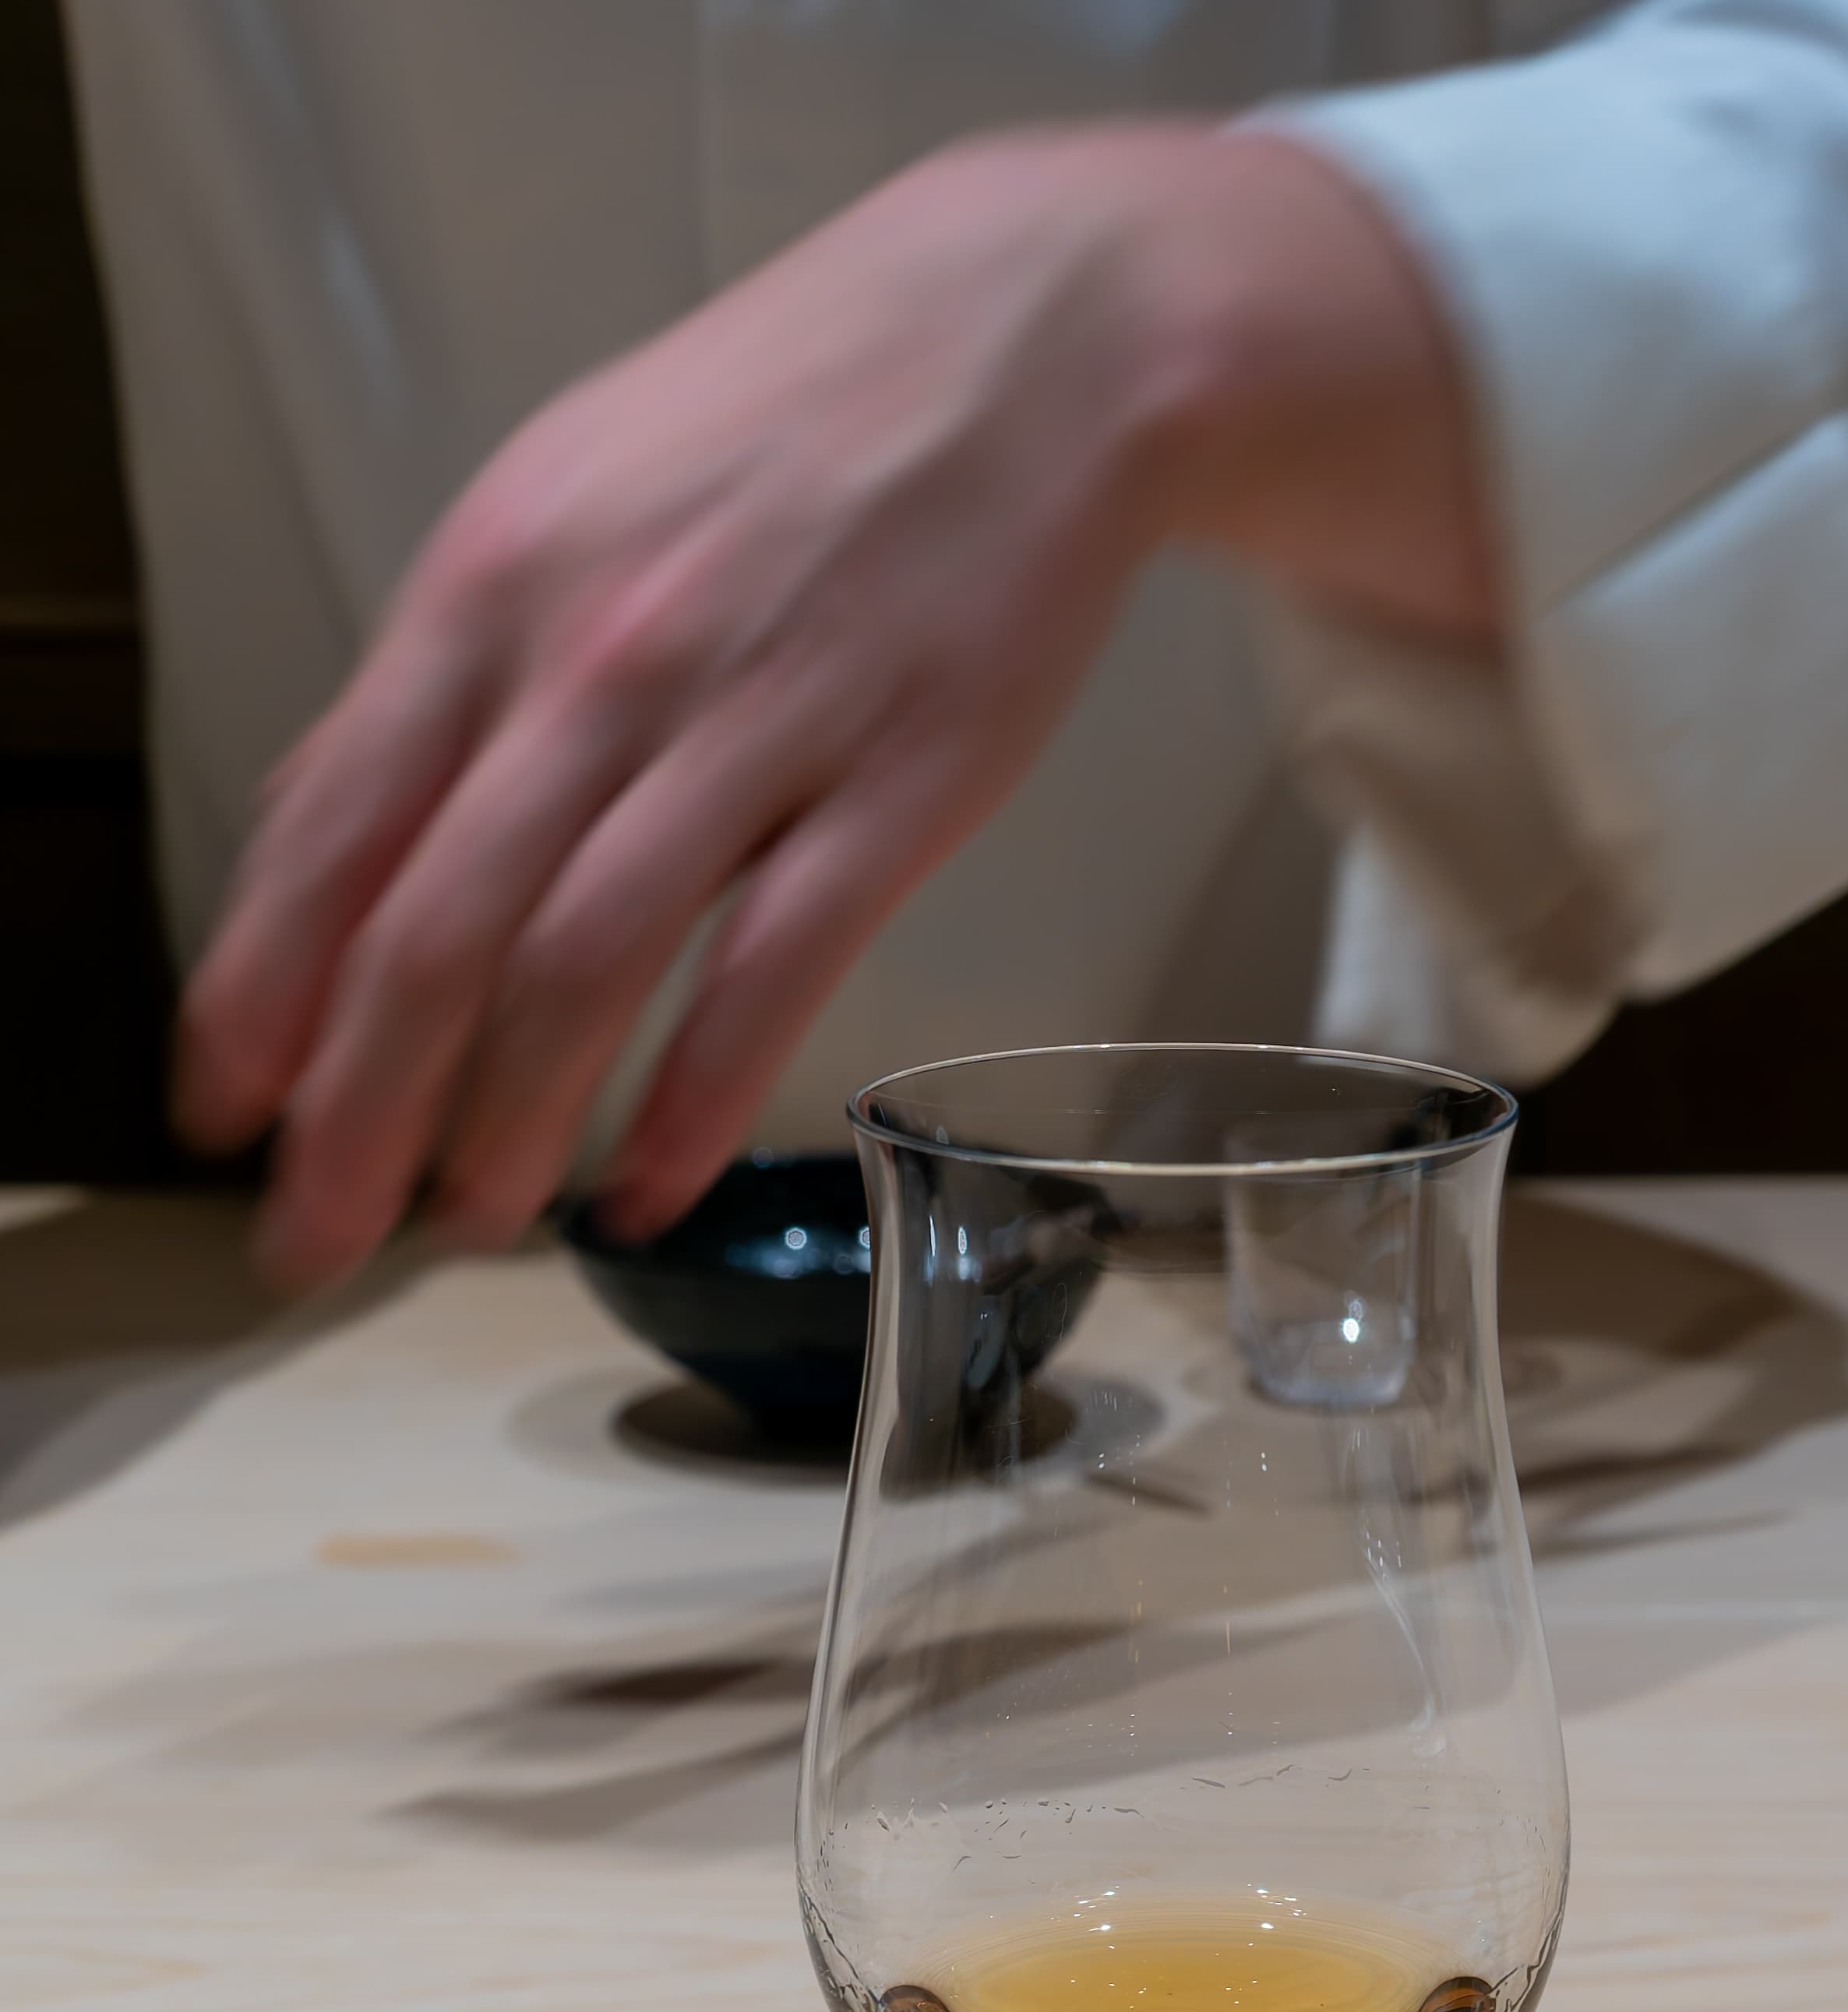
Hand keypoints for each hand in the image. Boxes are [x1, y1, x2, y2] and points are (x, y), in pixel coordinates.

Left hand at [174, 123, 1497, 1292]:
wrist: (1029, 343)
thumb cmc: (787, 431)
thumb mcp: (570, 502)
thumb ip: (464, 679)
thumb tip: (353, 842)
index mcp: (494, 588)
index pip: (335, 823)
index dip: (262, 986)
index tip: (221, 1108)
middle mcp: (598, 662)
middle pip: (437, 929)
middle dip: (357, 1109)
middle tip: (319, 1235)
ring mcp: (751, 728)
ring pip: (584, 966)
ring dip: (510, 1123)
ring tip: (470, 1225)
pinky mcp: (896, 789)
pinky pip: (768, 975)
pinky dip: (691, 1103)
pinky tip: (642, 1189)